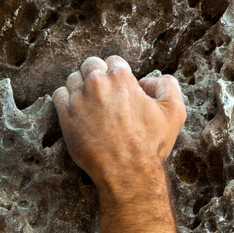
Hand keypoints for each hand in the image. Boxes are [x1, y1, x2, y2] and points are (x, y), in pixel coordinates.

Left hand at [52, 55, 186, 200]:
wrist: (127, 171)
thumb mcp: (175, 113)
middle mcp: (97, 84)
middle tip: (105, 93)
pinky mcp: (65, 116)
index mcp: (121, 78)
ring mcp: (78, 99)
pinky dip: (66, 98)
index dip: (119, 73)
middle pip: (91, 65)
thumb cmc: (150, 144)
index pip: (114, 61)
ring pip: (73, 78)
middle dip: (98, 74)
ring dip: (81, 86)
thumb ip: (167, 86)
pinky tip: (77, 109)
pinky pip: (58, 95)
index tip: (120, 87)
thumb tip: (148, 81)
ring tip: (91, 102)